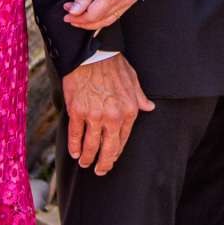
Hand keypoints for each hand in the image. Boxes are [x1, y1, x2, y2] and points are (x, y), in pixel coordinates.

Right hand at [61, 53, 153, 173]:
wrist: (93, 54)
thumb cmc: (114, 65)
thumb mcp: (133, 81)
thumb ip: (140, 98)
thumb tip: (150, 107)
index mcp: (129, 112)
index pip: (122, 141)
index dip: (115, 153)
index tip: (110, 159)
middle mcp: (113, 117)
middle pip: (107, 149)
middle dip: (103, 164)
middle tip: (99, 170)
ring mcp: (94, 116)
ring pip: (90, 146)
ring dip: (87, 158)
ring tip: (85, 163)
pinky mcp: (77, 112)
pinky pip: (75, 135)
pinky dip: (74, 146)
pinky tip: (74, 152)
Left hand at [65, 0, 146, 30]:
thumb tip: (74, 11)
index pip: (92, 16)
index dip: (77, 18)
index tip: (67, 14)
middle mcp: (124, 0)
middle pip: (101, 21)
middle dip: (83, 22)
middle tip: (70, 17)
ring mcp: (130, 0)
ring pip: (110, 20)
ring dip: (94, 21)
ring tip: (80, 16)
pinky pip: (117, 13)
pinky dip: (104, 16)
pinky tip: (95, 13)